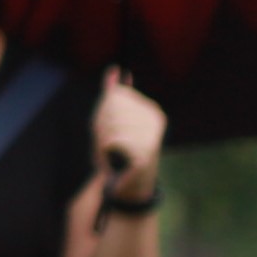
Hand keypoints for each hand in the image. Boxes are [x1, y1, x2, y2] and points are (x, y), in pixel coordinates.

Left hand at [87, 73, 166, 205]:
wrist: (127, 186)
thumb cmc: (117, 152)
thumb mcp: (110, 120)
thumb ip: (113, 95)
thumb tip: (115, 70)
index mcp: (151, 110)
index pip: (115, 96)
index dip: (102, 113)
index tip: (109, 130)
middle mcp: (156, 121)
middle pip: (111, 108)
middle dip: (100, 126)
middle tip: (107, 145)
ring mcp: (153, 137)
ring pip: (110, 125)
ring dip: (100, 141)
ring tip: (110, 153)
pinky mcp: (145, 154)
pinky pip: (112, 141)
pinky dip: (103, 151)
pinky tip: (112, 160)